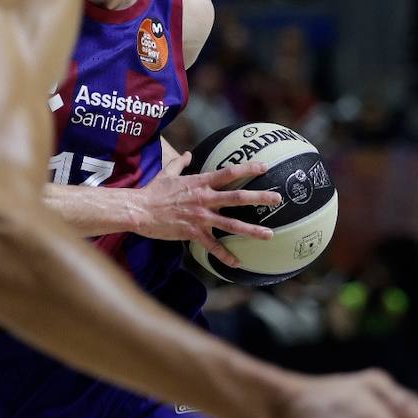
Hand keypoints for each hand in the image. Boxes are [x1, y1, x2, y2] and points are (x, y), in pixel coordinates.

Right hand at [129, 150, 279, 267]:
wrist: (139, 210)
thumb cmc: (153, 191)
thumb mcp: (168, 173)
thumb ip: (180, 163)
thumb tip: (187, 154)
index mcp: (200, 182)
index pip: (229, 172)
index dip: (248, 168)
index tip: (265, 166)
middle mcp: (204, 198)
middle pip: (238, 197)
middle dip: (260, 197)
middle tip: (278, 198)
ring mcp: (200, 217)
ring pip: (232, 224)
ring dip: (252, 230)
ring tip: (270, 234)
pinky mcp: (193, 233)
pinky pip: (212, 246)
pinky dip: (225, 255)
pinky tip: (237, 262)